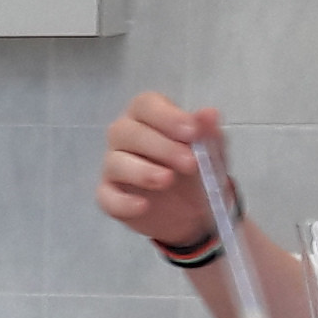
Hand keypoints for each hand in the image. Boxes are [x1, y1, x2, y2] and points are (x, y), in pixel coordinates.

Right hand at [96, 90, 223, 246]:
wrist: (192, 212)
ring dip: (142, 171)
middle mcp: (124, 137)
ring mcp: (113, 166)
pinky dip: (123, 202)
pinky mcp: (108, 196)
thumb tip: (209, 114)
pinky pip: (108, 197)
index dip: (167, 116)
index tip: (192, 132)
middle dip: (161, 146)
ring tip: (167, 180)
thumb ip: (208, 133)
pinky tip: (143, 205)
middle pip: (127, 131)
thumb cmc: (194, 171)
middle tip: (189, 162)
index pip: (146, 105)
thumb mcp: (209, 152)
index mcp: (147, 117)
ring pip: (116, 162)